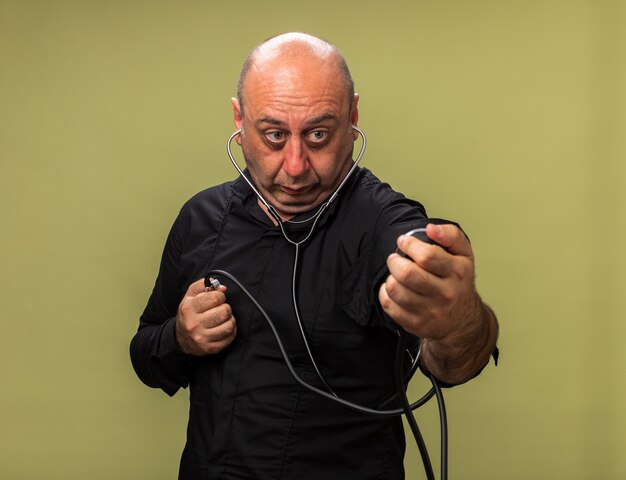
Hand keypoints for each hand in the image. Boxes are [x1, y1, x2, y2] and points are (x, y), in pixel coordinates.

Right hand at [175, 278, 236, 355]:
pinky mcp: (210, 348)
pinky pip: (230, 337)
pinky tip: (223, 327)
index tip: (217, 299)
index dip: (220, 296)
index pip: (215, 298)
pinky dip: (231, 331)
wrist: (181, 338)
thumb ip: (204, 285)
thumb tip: (222, 288)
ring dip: (230, 320)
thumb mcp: (191, 295)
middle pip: (224, 312)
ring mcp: (202, 338)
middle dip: (226, 308)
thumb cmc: (190, 313)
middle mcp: (194, 324)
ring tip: (223, 319)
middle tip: (220, 309)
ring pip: (229, 325)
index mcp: (189, 309)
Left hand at [378, 223, 477, 338]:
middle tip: (395, 258)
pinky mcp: (417, 324)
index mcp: (456, 272)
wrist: (464, 321)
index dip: (410, 245)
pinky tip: (393, 289)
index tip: (404, 242)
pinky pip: (390, 306)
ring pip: (396, 290)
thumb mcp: (464, 255)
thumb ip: (451, 235)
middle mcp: (445, 293)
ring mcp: (431, 311)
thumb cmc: (459, 283)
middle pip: (408, 274)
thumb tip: (431, 228)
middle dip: (395, 261)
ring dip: (390, 277)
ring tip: (396, 274)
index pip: (427, 256)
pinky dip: (385, 294)